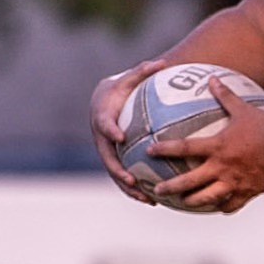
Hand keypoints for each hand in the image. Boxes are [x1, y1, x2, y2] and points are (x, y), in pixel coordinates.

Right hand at [89, 57, 165, 203]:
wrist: (102, 102)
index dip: (110, 131)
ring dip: (129, 189)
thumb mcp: (128, 79)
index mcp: (103, 118)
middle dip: (118, 172)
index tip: (120, 137)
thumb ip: (143, 71)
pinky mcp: (114, 161)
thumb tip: (162, 62)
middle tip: (132, 180)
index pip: (104, 125)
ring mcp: (107, 153)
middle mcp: (102, 140)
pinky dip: (136, 190)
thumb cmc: (119, 89)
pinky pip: (124, 178)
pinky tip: (154, 201)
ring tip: (147, 200)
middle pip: (108, 159)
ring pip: (116, 175)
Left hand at [150, 78, 263, 213]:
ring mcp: (233, 182)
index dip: (165, 149)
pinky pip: (231, 204)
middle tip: (156, 191)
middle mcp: (221, 167)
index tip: (149, 150)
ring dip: (192, 201)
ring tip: (183, 203)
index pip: (185, 148)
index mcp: (218, 147)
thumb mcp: (245, 109)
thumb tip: (212, 78)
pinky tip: (218, 208)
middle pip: (189, 181)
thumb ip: (226, 96)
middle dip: (170, 187)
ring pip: (207, 198)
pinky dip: (223, 207)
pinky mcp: (247, 193)